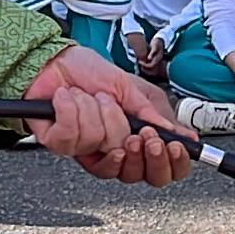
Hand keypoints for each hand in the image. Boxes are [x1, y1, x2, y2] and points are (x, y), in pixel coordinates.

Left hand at [23, 45, 190, 183]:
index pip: (158, 170)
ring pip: (105, 147)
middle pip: (134, 174)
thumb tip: (179, 133)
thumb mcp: (131, 88)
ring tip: (94, 96)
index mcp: (133, 138)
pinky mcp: (58, 143)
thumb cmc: (90, 71)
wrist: (55, 59)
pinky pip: (73, 136)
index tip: (171, 144)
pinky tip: (69, 97)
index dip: (168, 163)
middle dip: (138, 148)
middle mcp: (110, 150)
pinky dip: (72, 108)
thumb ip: (153, 113)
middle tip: (140, 131)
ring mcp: (85, 150)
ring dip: (100, 112)